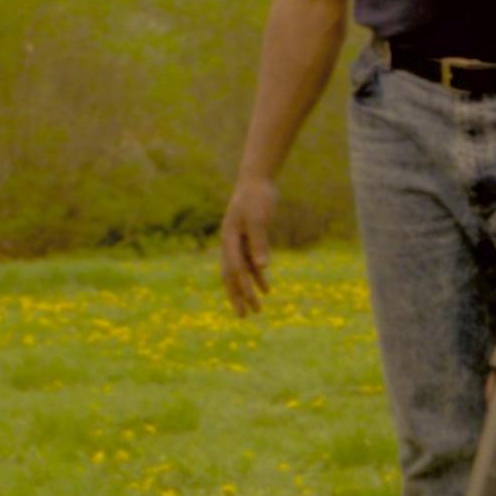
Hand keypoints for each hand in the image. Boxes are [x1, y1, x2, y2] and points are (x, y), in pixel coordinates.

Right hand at [218, 177, 278, 316]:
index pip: (234, 269)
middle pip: (232, 276)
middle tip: (244, 317)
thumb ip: (259, 243)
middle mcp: (230, 243)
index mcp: (229, 239)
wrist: (257, 179)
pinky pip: (250, 263)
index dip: (241, 288)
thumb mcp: (258, 218)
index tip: (249, 305)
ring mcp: (238, 242)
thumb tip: (262, 268)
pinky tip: (266, 288)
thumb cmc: (257, 196)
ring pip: (241, 272)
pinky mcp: (248, 240)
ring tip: (257, 310)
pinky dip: (257, 276)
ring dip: (249, 290)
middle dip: (238, 297)